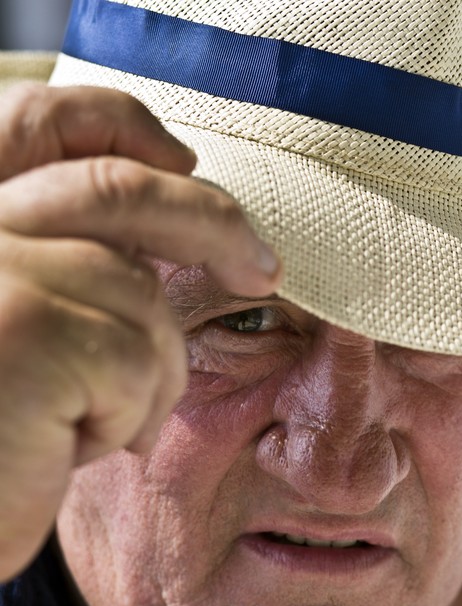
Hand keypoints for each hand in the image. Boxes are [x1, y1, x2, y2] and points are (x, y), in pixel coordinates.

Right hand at [0, 84, 281, 579]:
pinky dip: (122, 419)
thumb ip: (50, 261)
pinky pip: (137, 366)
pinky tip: (55, 453)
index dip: (116, 125)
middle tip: (263, 267)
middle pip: (116, 189)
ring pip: (142, 300)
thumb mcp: (5, 324)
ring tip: (76, 425)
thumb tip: (155, 227)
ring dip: (139, 375)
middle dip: (211, 220)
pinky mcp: (28, 331)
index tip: (180, 157)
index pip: (34, 123)